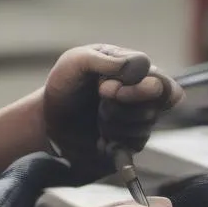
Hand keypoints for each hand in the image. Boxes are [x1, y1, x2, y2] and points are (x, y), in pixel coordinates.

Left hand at [42, 44, 183, 168]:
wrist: (48, 118)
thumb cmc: (65, 84)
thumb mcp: (77, 61)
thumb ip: (108, 60)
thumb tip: (141, 66)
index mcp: (136, 69)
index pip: (159, 82)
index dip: (134, 88)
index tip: (103, 88)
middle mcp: (144, 93)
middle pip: (154, 105)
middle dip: (121, 105)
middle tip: (100, 99)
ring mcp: (140, 119)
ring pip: (143, 127)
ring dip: (112, 123)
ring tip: (95, 116)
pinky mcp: (131, 142)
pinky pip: (134, 146)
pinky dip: (113, 142)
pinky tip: (99, 137)